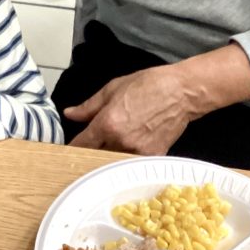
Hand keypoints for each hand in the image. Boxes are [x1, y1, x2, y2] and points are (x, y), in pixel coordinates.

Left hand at [67, 65, 191, 154]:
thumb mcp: (112, 88)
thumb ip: (89, 106)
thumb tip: (69, 114)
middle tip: (93, 144)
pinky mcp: (152, 158)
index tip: (67, 149)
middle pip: (96, 156)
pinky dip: (128, 158)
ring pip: (114, 162)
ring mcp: (137, 152)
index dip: (72, 147)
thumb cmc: (147, 85)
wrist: (181, 92)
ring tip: (113, 144)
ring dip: (109, 156)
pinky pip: (133, 164)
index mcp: (108, 123)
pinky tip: (131, 147)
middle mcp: (120, 141)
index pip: (81, 144)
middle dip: (91, 151)